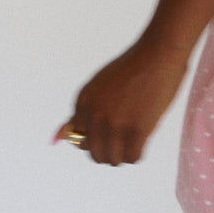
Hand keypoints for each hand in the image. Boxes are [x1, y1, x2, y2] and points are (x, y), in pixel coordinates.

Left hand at [52, 39, 189, 165]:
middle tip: (126, 137)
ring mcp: (115, 123)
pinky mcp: (136, 129)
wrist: (159, 52)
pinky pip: (133, 157)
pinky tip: (144, 138)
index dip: (98, 138)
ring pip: (113, 160)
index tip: (112, 128)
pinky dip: (138, 155)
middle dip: (110, 151)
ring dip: (124, 155)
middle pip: (95, 155)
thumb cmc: (132, 68)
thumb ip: (80, 114)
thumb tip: (54, 139)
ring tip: (135, 138)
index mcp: (82, 103)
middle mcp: (94, 115)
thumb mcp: (99, 87)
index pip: (79, 141)